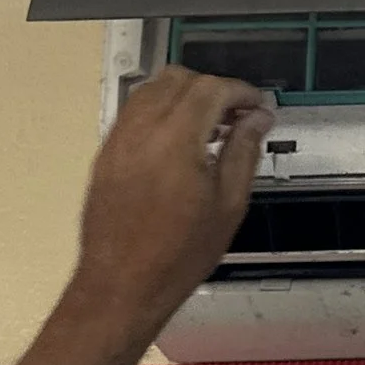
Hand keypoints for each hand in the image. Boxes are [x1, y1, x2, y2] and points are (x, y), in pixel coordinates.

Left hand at [71, 66, 274, 335]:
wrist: (122, 285)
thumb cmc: (178, 255)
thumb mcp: (228, 205)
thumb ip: (244, 151)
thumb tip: (257, 118)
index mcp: (176, 139)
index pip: (211, 89)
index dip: (241, 91)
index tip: (258, 106)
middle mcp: (141, 129)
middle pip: (179, 79)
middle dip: (213, 89)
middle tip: (237, 116)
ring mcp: (118, 139)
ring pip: (152, 90)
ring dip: (184, 96)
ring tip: (209, 128)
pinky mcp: (105, 153)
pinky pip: (133, 112)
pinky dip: (160, 112)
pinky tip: (179, 143)